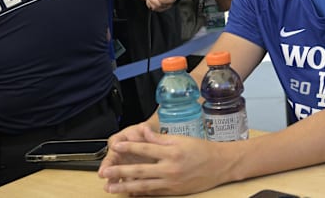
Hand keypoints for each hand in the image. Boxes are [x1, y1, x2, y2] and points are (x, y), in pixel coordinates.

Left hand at [99, 124, 231, 194]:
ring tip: (110, 188)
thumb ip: (160, 138)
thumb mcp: (181, 139)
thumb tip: (143, 132)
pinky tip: (129, 192)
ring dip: (125, 186)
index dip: (129, 146)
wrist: (220, 165)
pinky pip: (153, 193)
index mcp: (171, 151)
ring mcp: (171, 182)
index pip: (145, 148)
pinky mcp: (173, 191)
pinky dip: (139, 193)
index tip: (115, 145)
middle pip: (140, 170)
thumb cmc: (201, 150)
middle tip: (105, 173)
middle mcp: (170, 168)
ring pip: (143, 185)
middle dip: (120, 171)